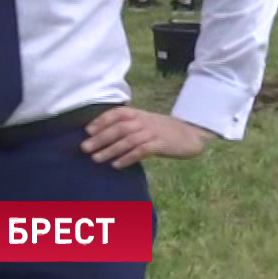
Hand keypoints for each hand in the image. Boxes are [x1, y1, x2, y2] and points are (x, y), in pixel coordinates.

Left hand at [81, 107, 214, 169]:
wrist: (192, 134)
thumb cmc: (165, 131)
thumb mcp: (147, 123)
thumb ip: (129, 126)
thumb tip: (102, 138)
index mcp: (139, 114)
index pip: (117, 113)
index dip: (101, 121)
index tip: (87, 131)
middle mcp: (144, 121)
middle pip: (119, 128)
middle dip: (100, 138)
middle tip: (85, 148)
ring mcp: (153, 132)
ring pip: (128, 140)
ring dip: (110, 149)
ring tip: (96, 159)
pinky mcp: (161, 144)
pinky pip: (141, 151)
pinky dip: (127, 158)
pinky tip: (117, 165)